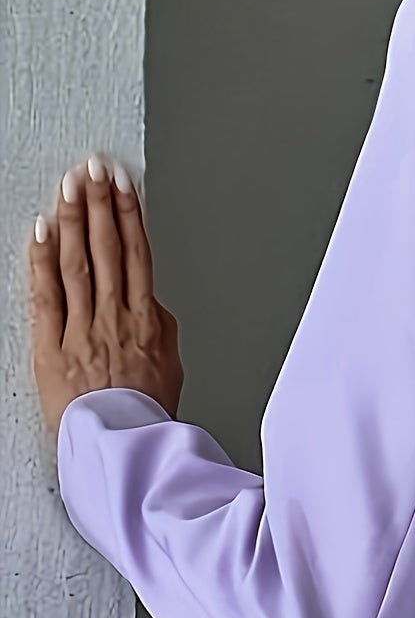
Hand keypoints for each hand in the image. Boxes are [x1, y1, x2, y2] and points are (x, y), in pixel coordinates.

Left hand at [29, 155, 183, 434]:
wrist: (128, 450)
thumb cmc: (148, 416)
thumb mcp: (170, 369)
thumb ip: (159, 329)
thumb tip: (150, 303)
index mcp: (147, 323)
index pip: (138, 255)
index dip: (130, 214)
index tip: (123, 184)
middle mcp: (116, 320)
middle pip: (109, 249)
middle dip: (100, 203)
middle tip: (93, 168)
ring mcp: (83, 332)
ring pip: (79, 263)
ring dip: (74, 219)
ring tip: (70, 185)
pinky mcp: (54, 349)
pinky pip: (48, 297)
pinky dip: (44, 261)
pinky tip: (42, 232)